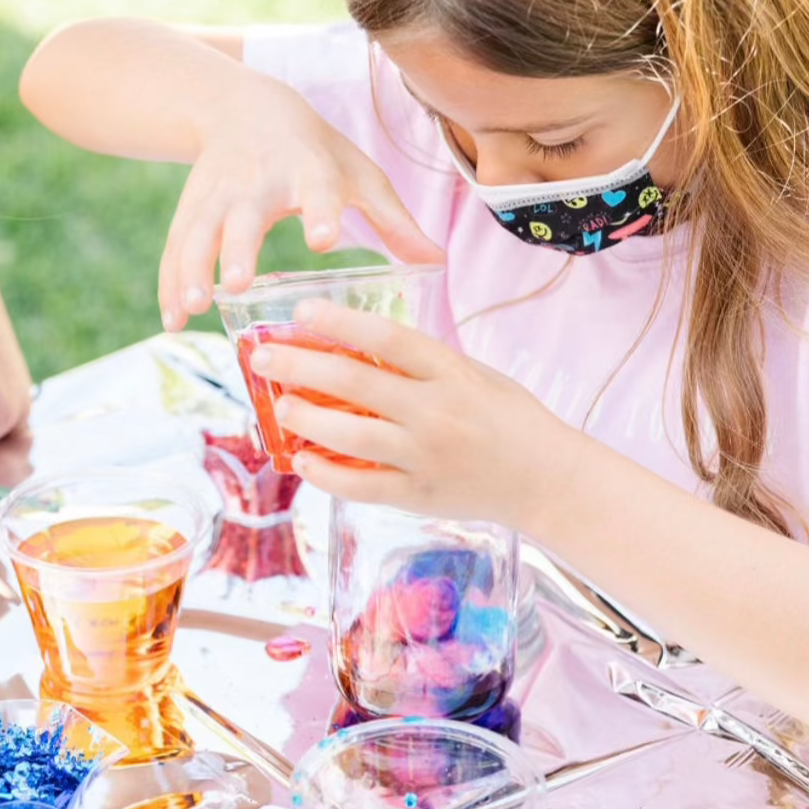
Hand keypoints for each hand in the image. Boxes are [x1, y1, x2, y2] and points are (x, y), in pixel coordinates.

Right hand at [158, 76, 442, 329]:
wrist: (241, 105)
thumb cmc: (315, 151)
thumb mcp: (359, 175)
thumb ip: (394, 222)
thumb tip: (437, 265)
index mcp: (307, 170)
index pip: (316, 190)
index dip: (320, 212)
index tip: (323, 240)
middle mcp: (258, 181)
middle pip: (244, 215)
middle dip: (238, 247)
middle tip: (237, 283)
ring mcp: (218, 193)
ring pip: (199, 232)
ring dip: (192, 269)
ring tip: (192, 308)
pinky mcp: (190, 207)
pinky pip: (175, 246)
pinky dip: (169, 281)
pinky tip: (173, 320)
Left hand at [244, 297, 569, 525]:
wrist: (546, 479)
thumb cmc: (510, 418)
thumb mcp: (474, 374)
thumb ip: (423, 364)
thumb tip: (357, 347)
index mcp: (452, 373)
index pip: (386, 339)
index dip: (339, 322)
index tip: (302, 311)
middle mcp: (436, 412)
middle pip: (355, 384)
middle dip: (301, 366)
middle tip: (262, 358)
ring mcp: (425, 457)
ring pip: (351, 436)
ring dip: (306, 419)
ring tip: (279, 407)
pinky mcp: (419, 496)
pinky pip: (361, 485)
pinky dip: (326, 474)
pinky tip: (303, 460)